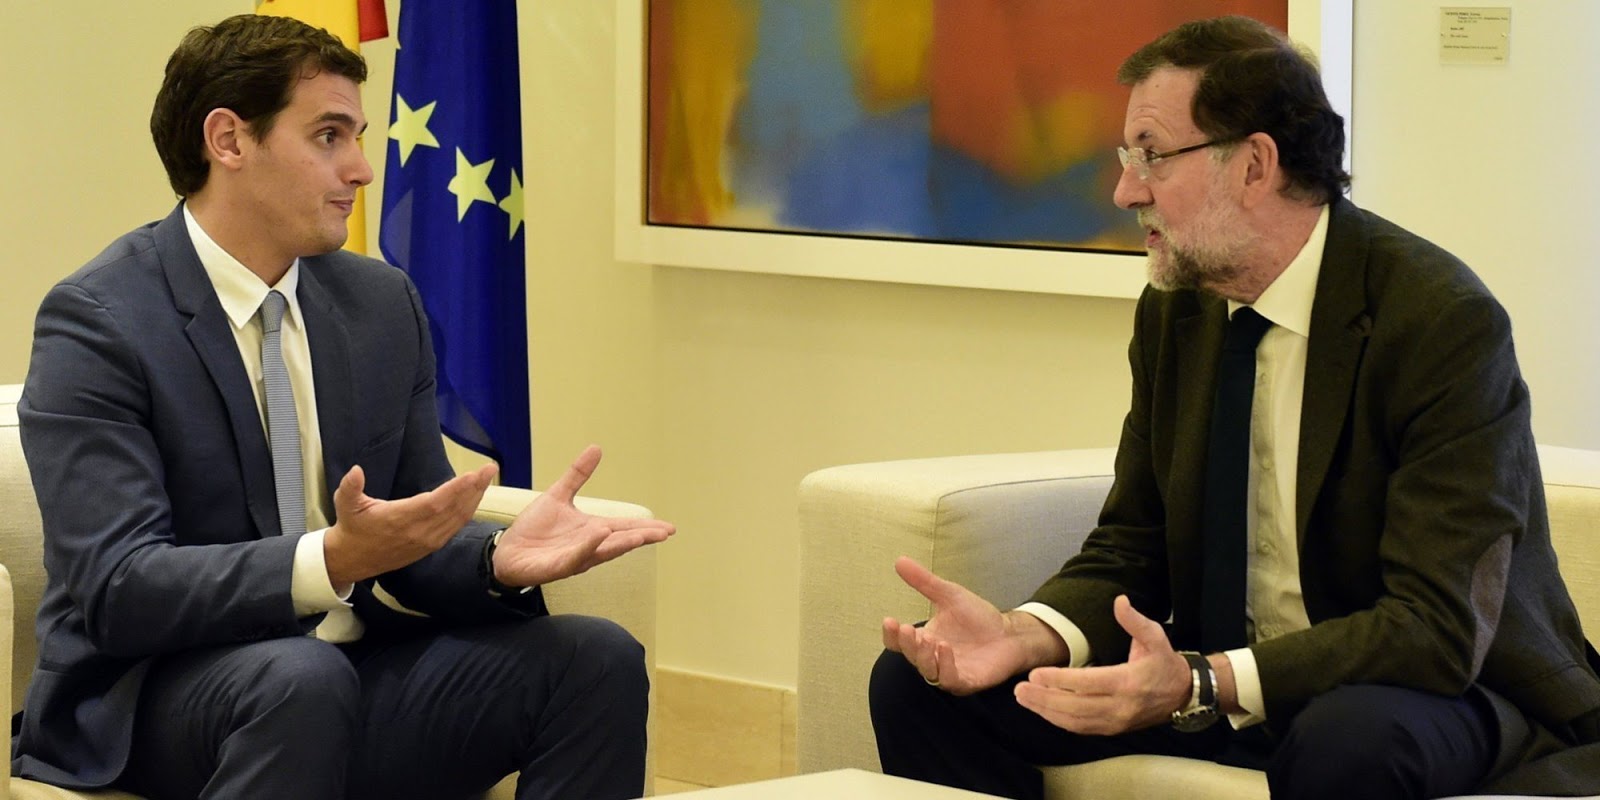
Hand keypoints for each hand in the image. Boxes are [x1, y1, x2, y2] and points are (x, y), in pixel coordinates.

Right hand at [324, 463, 497, 585]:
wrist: (351, 560)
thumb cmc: (352, 528)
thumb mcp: (345, 504)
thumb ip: (350, 487)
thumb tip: (356, 471)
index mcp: (400, 519)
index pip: (435, 503)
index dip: (456, 490)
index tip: (472, 475)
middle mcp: (418, 532)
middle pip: (453, 509)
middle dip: (474, 488)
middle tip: (489, 469)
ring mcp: (426, 541)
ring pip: (457, 519)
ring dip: (475, 499)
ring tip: (487, 478)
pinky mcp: (430, 546)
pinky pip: (454, 528)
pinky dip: (467, 512)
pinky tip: (475, 499)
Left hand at [490, 445, 675, 587]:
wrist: (507, 552)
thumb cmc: (534, 529)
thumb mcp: (558, 495)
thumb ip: (578, 475)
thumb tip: (596, 448)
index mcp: (592, 530)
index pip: (624, 528)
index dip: (646, 527)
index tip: (669, 528)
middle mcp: (589, 546)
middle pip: (621, 541)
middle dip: (642, 537)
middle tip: (664, 533)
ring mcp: (575, 558)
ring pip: (603, 551)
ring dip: (622, 544)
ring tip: (641, 536)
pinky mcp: (557, 567)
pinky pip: (576, 556)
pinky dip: (589, 546)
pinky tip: (600, 534)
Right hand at [881, 557, 1066, 694]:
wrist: (1009, 632)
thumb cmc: (978, 617)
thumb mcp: (949, 594)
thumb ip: (924, 581)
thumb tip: (900, 560)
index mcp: (924, 639)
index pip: (899, 643)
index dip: (892, 635)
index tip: (889, 620)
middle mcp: (932, 659)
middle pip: (911, 656)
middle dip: (907, 644)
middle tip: (908, 629)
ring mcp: (948, 672)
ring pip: (928, 671)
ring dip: (925, 657)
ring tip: (930, 640)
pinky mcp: (966, 681)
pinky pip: (950, 679)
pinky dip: (945, 667)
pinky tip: (945, 649)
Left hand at [1013, 595, 1190, 734]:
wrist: (1183, 694)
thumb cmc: (1164, 662)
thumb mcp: (1155, 636)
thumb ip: (1134, 620)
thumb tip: (1119, 601)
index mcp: (1128, 682)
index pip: (1087, 683)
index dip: (1059, 680)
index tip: (1036, 674)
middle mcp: (1120, 706)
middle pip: (1075, 707)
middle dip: (1044, 699)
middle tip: (1019, 689)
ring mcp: (1116, 722)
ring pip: (1075, 721)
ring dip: (1046, 712)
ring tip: (1024, 699)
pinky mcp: (1112, 730)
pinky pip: (1081, 729)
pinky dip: (1059, 721)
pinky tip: (1042, 710)